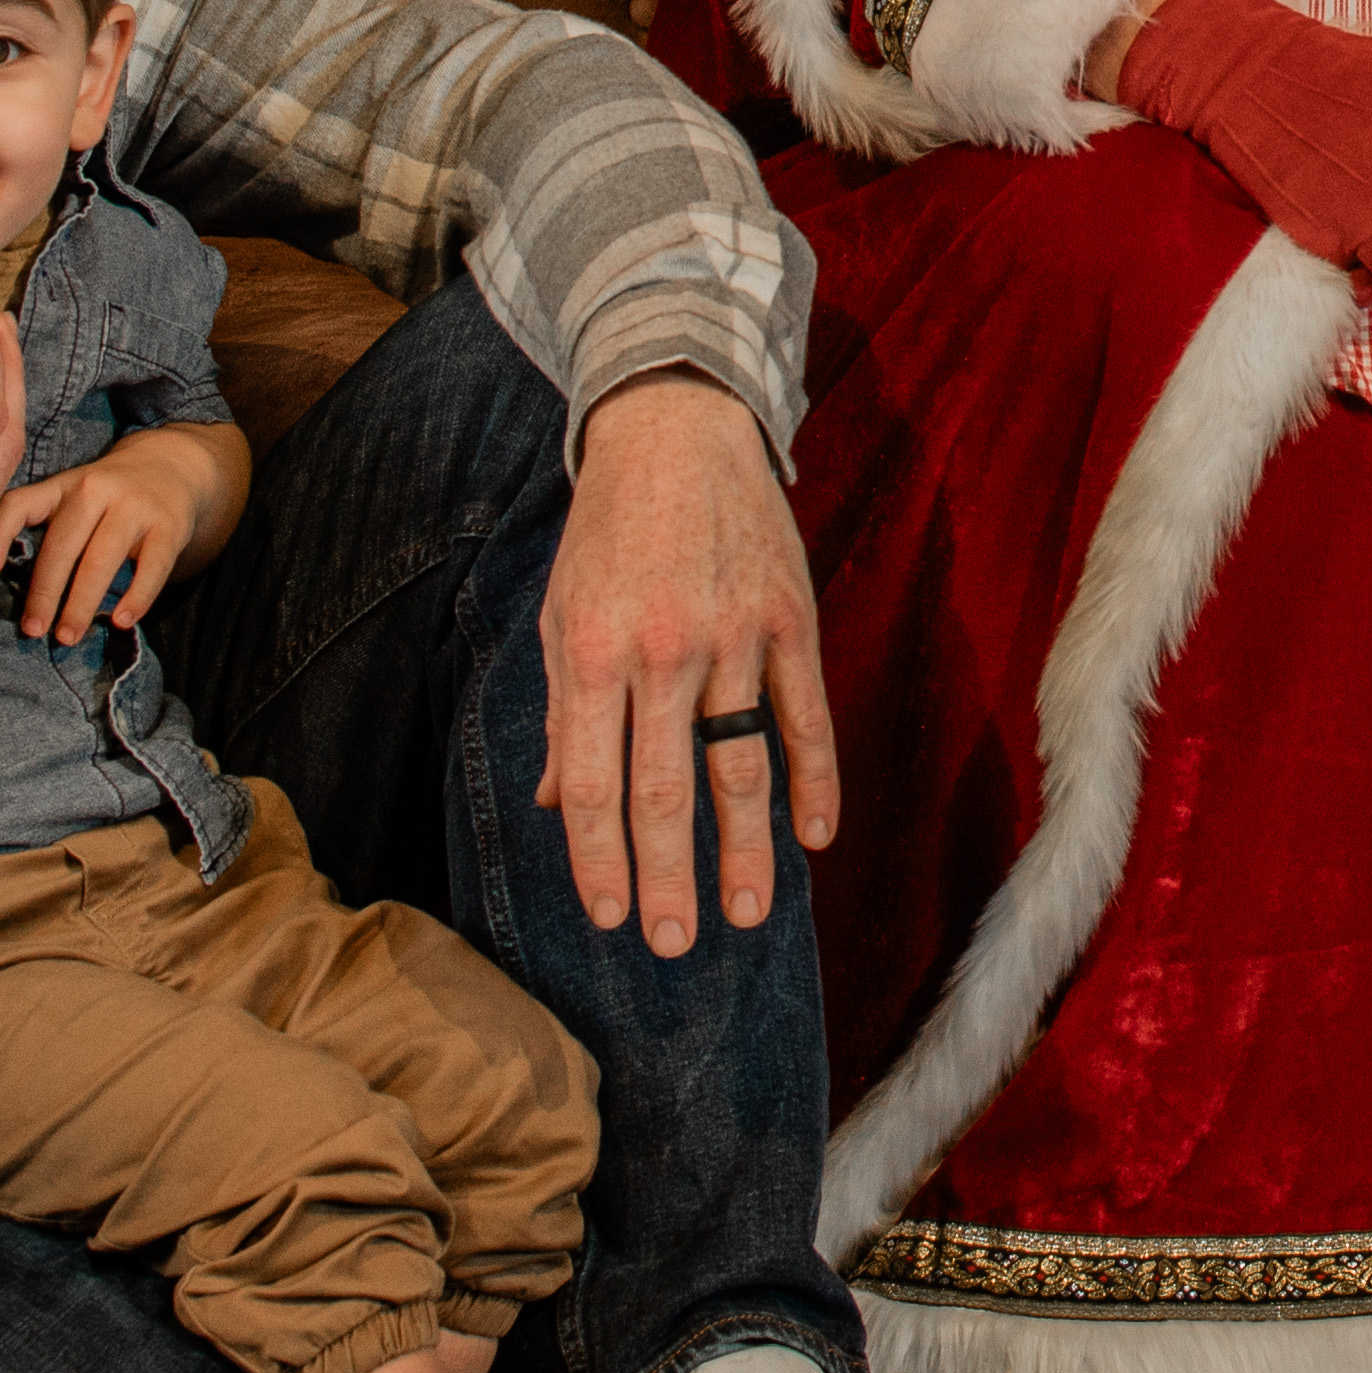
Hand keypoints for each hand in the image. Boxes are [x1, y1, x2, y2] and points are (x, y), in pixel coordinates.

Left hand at [0, 424, 223, 644]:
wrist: (174, 464)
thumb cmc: (108, 496)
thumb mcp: (73, 495)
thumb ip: (44, 526)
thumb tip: (6, 587)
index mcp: (62, 485)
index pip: (19, 504)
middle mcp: (95, 489)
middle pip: (62, 546)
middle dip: (44, 593)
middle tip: (32, 631)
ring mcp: (134, 506)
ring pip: (101, 560)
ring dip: (81, 604)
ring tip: (67, 636)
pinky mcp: (169, 525)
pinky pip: (151, 567)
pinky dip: (136, 597)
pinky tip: (122, 621)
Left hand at [539, 372, 842, 958]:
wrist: (676, 428)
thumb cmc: (607, 532)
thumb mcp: (559, 614)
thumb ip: (564, 712)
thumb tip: (555, 805)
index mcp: (592, 654)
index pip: (592, 784)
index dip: (599, 859)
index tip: (609, 917)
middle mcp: (661, 652)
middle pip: (665, 791)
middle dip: (668, 878)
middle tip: (672, 944)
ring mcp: (732, 636)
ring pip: (741, 765)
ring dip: (747, 849)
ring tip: (749, 914)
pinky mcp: (788, 618)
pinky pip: (805, 714)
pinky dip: (815, 778)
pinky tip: (815, 834)